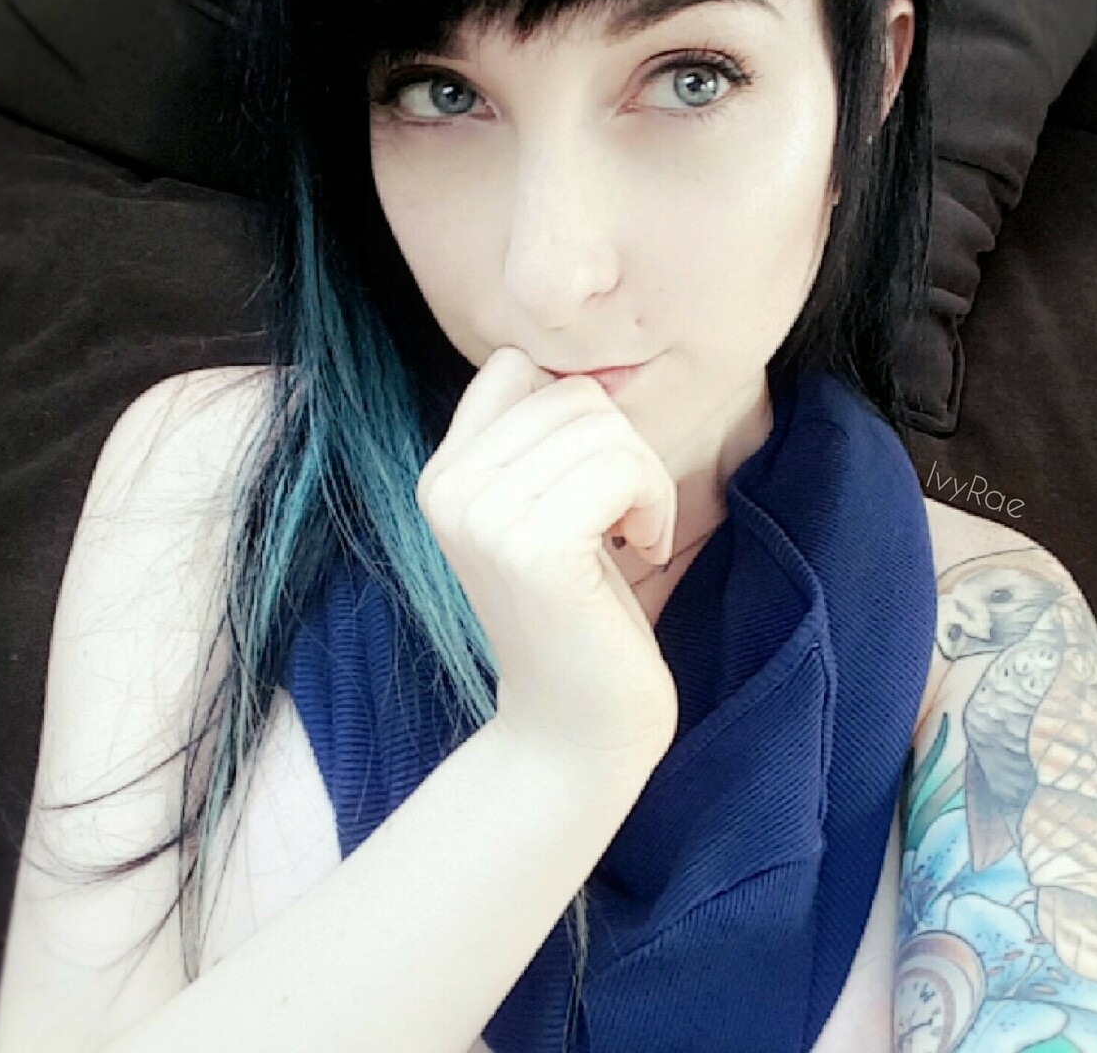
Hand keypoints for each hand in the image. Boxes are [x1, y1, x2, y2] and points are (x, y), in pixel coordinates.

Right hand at [415, 345, 680, 766]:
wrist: (573, 729)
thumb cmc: (579, 615)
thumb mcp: (543, 510)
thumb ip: (542, 439)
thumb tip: (587, 368)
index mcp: (442, 474)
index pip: (517, 367)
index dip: (578, 416)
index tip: (588, 485)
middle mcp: (447, 488)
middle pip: (575, 395)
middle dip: (625, 452)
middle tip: (622, 523)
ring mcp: (484, 517)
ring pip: (606, 427)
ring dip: (645, 482)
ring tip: (629, 539)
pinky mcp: (533, 548)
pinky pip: (622, 468)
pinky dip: (654, 506)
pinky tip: (642, 552)